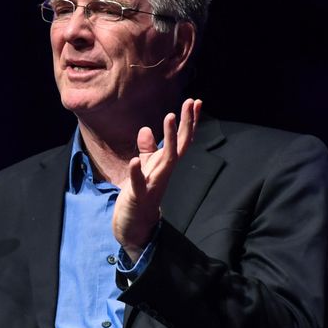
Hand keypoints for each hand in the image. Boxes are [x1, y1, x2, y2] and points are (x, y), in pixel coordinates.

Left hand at [113, 98, 201, 258]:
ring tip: (170, 117)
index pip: (181, 140)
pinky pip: (139, 184)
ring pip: (167, 160)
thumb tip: (147, 130)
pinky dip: (137, 172)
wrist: (133, 226)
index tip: (194, 101)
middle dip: (186, 124)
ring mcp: (154, 184)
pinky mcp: (139, 197)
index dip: (188, 122)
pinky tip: (134, 160)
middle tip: (190, 102)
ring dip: (169, 139)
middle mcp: (164, 173)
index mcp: (165, 165)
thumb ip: (147, 151)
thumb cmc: (140, 196)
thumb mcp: (144, 169)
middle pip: (180, 146)